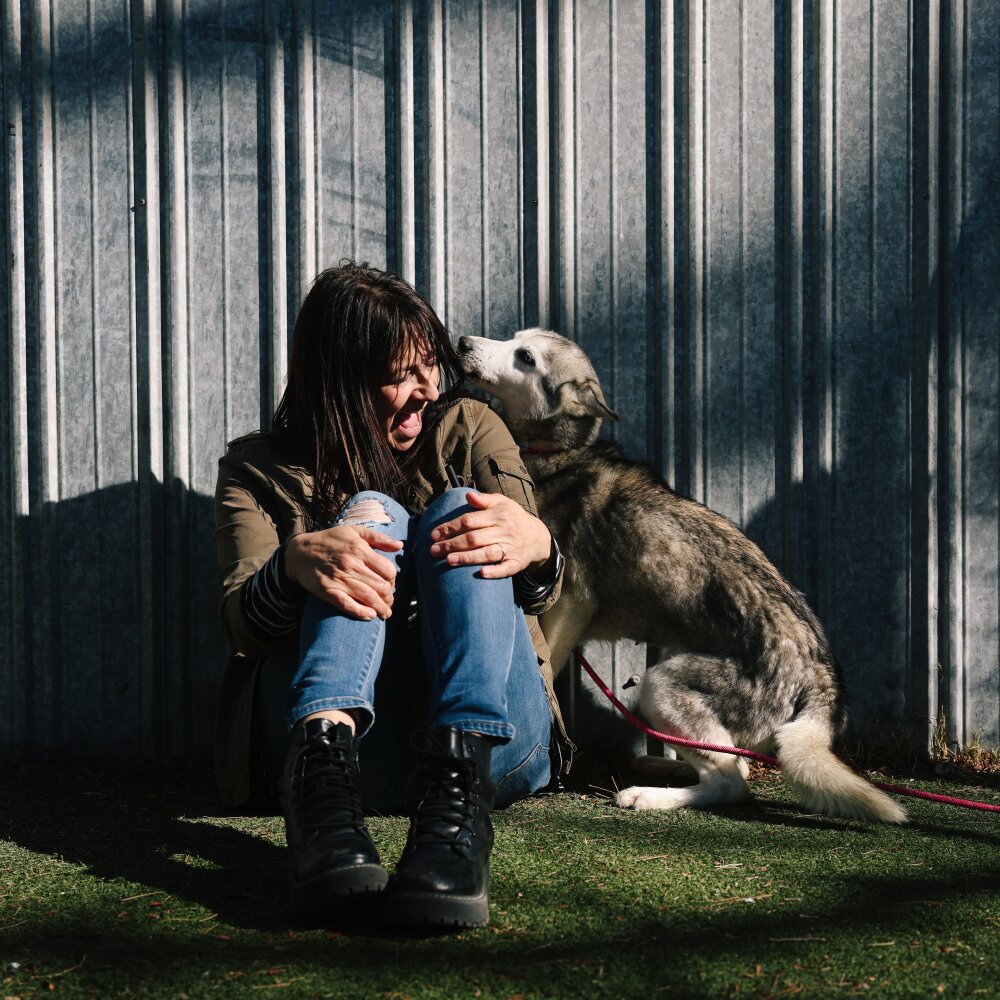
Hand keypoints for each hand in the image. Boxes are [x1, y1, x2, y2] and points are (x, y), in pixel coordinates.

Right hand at [284, 525, 401, 619]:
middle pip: (381, 586)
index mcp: (360, 549)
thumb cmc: (330, 541)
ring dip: (381, 608)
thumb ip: (378, 538)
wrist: (300, 552)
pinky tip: (370, 616)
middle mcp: (351, 564)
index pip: (388, 570)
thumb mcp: (354, 531)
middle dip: (389, 597)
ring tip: (386, 613)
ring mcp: (339, 579)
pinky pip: (348, 605)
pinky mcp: (328, 591)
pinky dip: (361, 612)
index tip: (390, 584)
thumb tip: (400, 545)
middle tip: (390, 601)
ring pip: (368, 597)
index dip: (393, 580)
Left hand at [428, 491, 552, 578]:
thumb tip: (468, 496)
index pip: (470, 521)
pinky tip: (481, 573)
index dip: (451, 527)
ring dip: (467, 558)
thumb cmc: (513, 517)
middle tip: (433, 551)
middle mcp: (504, 531)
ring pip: (487, 553)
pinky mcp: (517, 563)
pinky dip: (495, 571)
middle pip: (475, 538)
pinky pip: (506, 568)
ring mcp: (511, 548)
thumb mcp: (502, 503)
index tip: (434, 534)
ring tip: (448, 561)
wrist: (537, 536)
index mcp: (498, 515)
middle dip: (453, 544)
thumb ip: (484, 499)